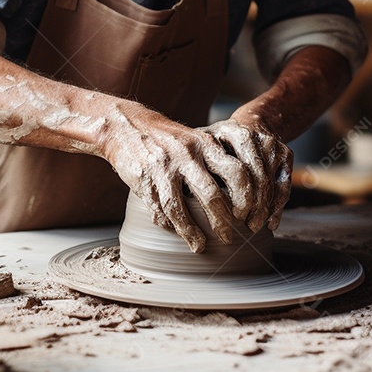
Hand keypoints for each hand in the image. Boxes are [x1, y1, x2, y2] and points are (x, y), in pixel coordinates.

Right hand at [99, 105, 249, 253]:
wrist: (126, 126)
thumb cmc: (168, 139)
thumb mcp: (195, 140)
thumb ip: (214, 162)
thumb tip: (240, 197)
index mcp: (206, 144)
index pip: (236, 173)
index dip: (246, 198)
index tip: (246, 215)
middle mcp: (187, 155)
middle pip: (211, 195)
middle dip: (222, 222)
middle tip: (228, 237)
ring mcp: (163, 168)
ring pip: (180, 208)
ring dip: (192, 232)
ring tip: (199, 245)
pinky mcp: (144, 180)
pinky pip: (159, 209)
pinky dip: (169, 224)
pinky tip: (177, 231)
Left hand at [200, 117, 292, 231]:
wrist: (254, 122)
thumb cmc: (220, 140)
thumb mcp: (203, 144)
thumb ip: (193, 164)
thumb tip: (179, 197)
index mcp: (229, 133)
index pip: (236, 169)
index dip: (235, 196)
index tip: (230, 217)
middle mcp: (253, 136)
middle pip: (256, 178)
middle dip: (251, 206)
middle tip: (243, 226)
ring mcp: (271, 145)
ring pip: (270, 183)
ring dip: (264, 209)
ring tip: (253, 226)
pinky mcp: (286, 154)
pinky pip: (284, 184)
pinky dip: (278, 206)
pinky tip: (270, 222)